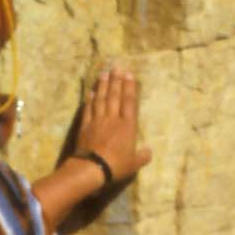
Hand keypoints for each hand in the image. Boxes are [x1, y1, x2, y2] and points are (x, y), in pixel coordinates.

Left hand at [70, 63, 151, 190]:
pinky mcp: (85, 126)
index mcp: (127, 126)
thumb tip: (149, 151)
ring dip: (102, 85)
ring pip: (100, 99)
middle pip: (114, 96)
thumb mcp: (134, 164)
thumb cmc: (116, 165)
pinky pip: (88, 109)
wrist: (91, 168)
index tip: (129, 74)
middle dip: (116, 80)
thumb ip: (143, 156)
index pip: (129, 102)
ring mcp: (97, 121)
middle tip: (116, 67)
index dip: (129, 87)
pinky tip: (91, 92)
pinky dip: (89, 100)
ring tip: (104, 73)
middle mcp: (113, 119)